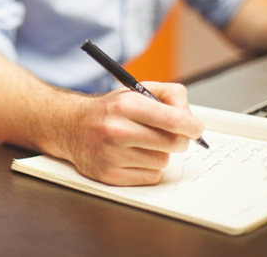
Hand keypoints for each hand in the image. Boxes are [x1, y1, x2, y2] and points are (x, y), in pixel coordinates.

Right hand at [62, 82, 203, 185]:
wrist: (71, 126)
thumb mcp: (136, 91)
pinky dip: (148, 168)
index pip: (173, 119)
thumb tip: (190, 117)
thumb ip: (169, 95)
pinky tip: (134, 156)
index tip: (195, 128)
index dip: (192, 126)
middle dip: (179, 139)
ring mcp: (112, 155)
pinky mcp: (109, 175)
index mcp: (125, 105)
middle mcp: (116, 130)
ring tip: (143, 143)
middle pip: (173, 143)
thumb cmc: (110, 110)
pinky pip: (150, 176)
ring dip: (160, 153)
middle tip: (172, 135)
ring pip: (162, 161)